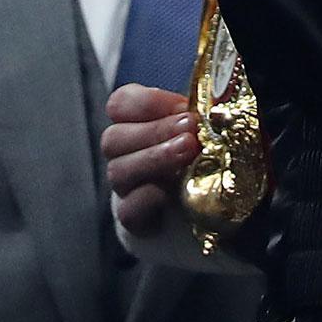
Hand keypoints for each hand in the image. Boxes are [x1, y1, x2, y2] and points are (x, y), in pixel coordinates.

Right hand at [101, 84, 198, 236]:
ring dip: (155, 158)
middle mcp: (121, 154)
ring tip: (188, 152)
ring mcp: (124, 187)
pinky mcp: (133, 218)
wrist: (199, 200)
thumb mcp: (195, 128)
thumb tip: (207, 105)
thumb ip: (194, 114)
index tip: (181, 107)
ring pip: (118, 171)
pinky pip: (128, 210)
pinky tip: (171, 191)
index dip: (146, 102)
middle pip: (114, 138)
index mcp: (132, 122)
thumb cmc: (195, 153)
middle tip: (189, 129)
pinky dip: (148, 198)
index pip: (120, 104)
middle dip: (155, 130)